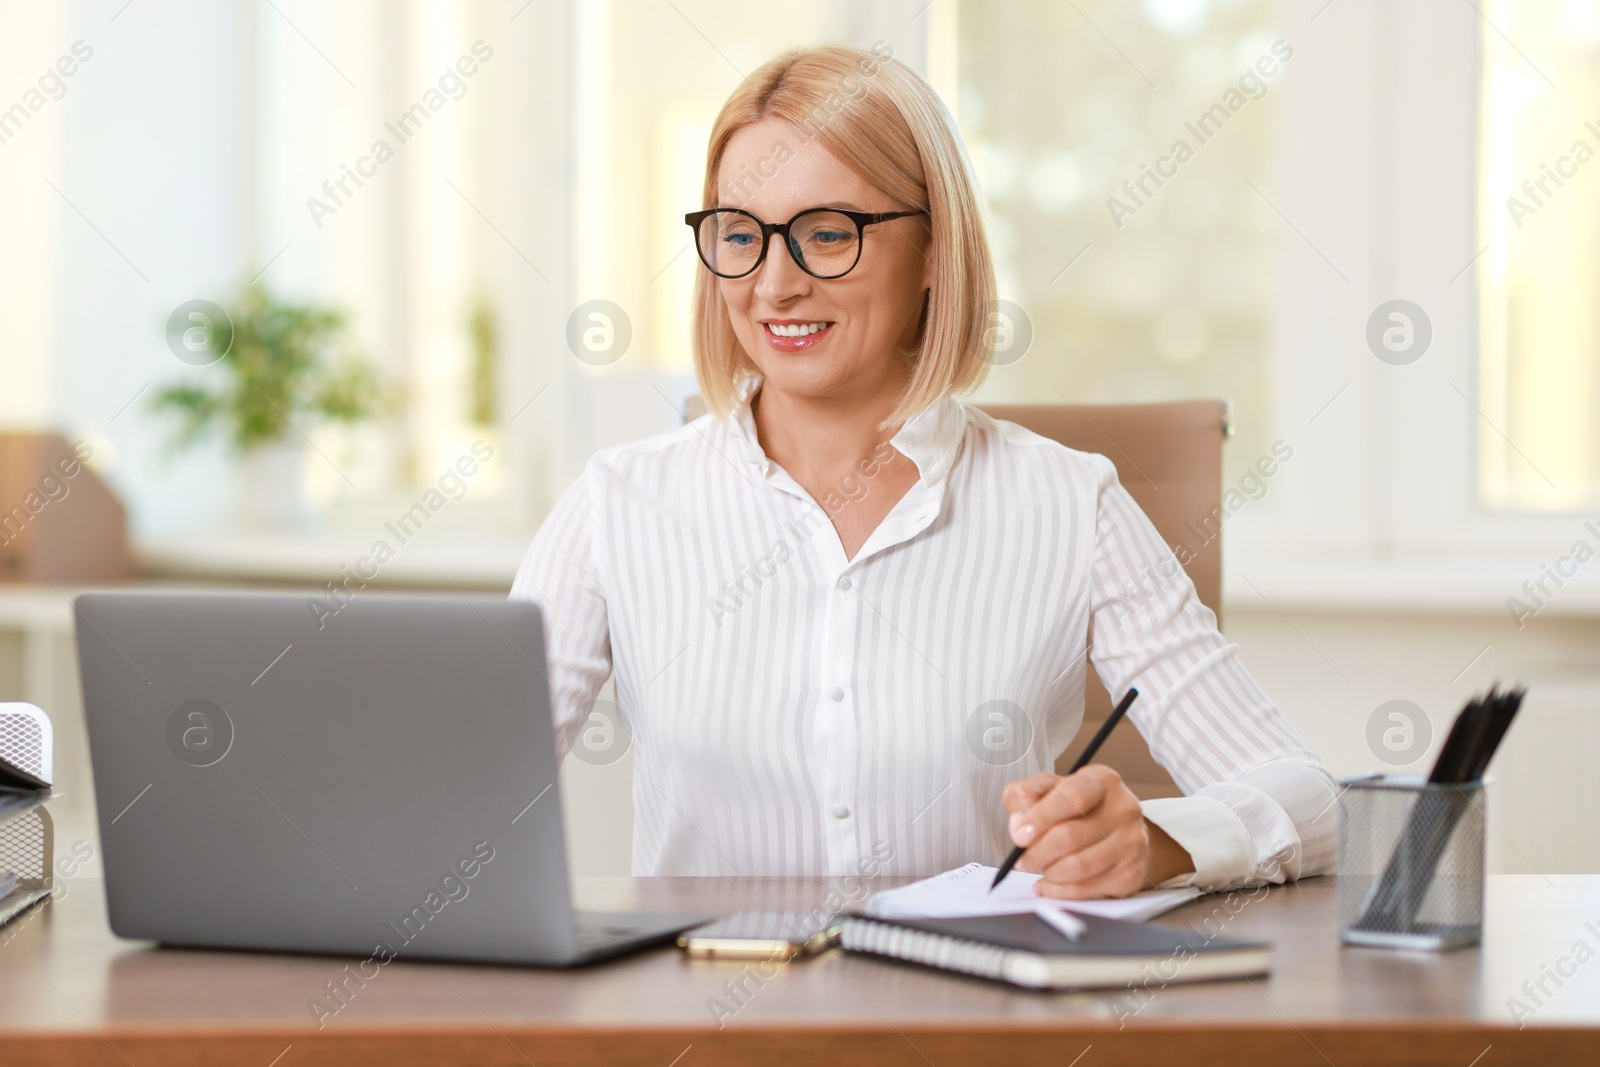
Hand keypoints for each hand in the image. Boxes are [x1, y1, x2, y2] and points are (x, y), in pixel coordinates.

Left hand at [1001, 765, 1193, 898]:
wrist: (1118, 833)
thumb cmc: (1077, 809)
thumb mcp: (1046, 789)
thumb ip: (1023, 797)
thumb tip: (1020, 826)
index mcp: (1102, 781)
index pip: (1073, 795)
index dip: (1041, 817)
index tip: (1020, 835)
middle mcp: (1123, 809)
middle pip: (1070, 837)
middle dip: (1036, 853)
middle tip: (1022, 859)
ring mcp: (1131, 843)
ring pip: (1077, 867)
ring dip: (1048, 872)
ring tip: (1040, 868)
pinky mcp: (1131, 874)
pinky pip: (1086, 890)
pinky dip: (1059, 891)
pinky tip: (1050, 883)